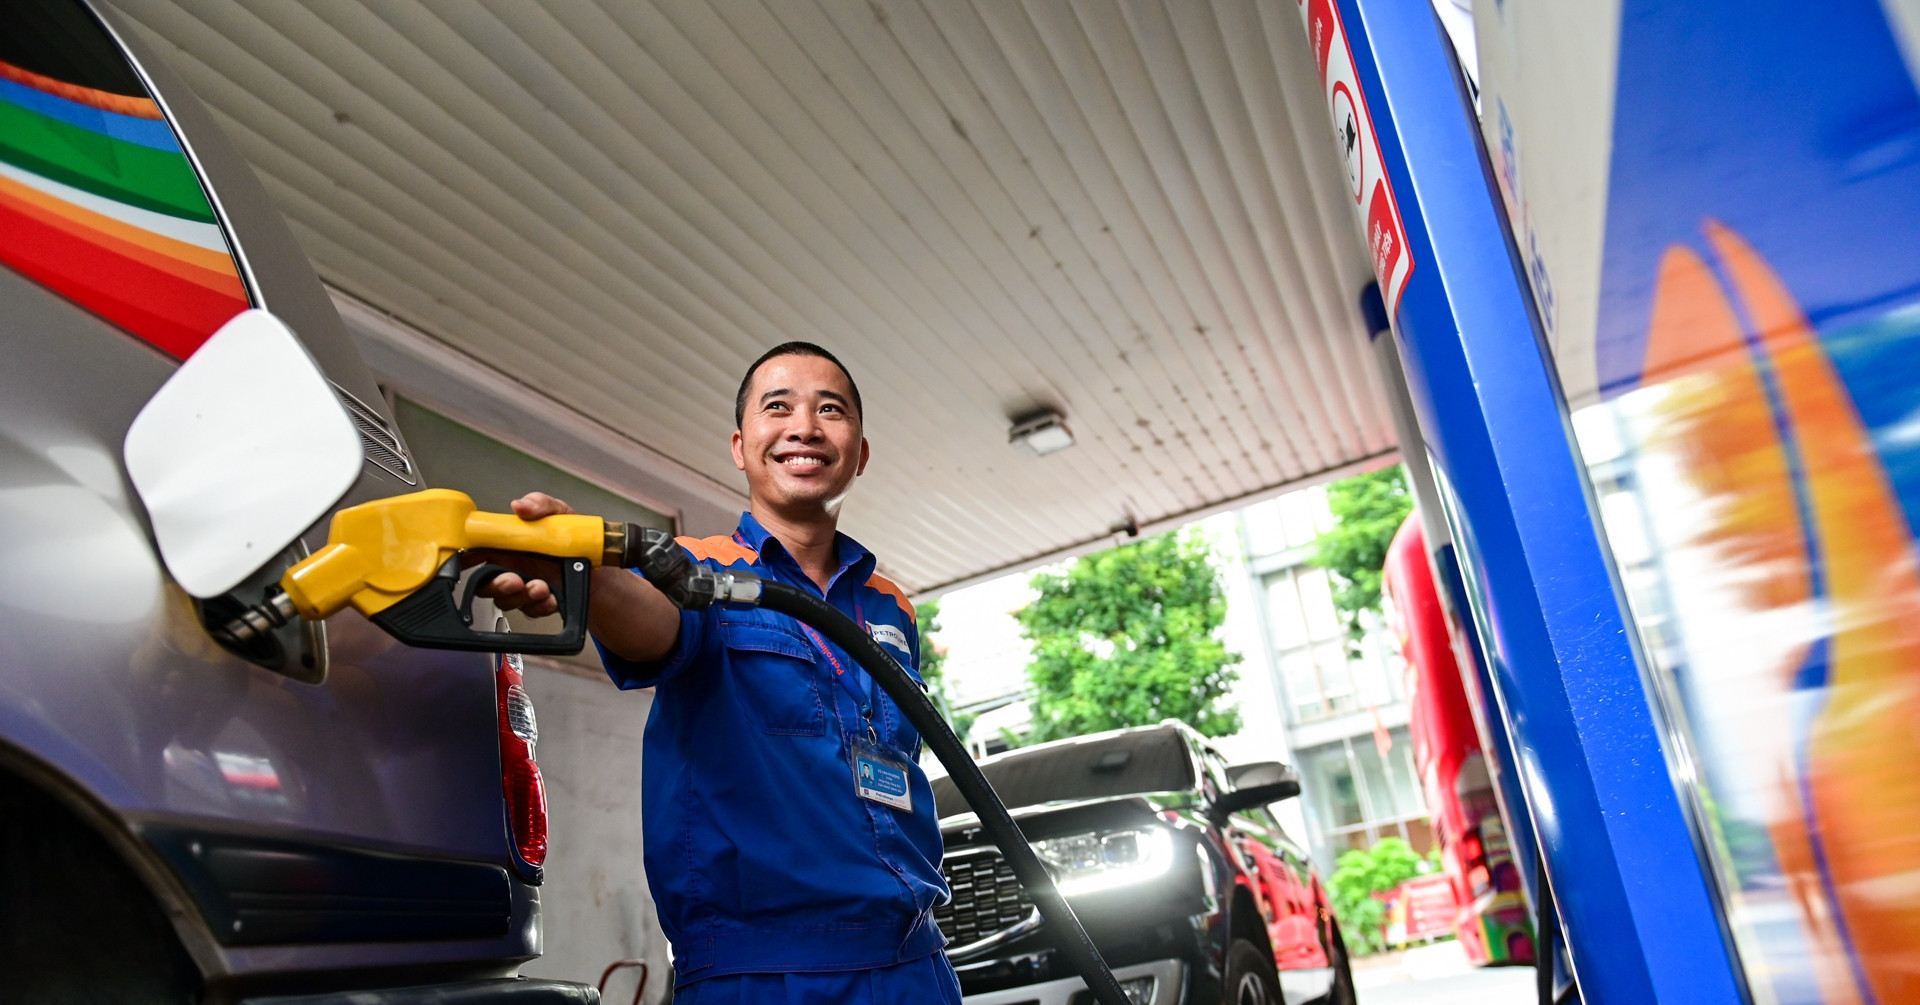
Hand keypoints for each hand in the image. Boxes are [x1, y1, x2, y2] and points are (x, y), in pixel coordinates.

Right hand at [473, 492, 574, 617]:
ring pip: (505, 600)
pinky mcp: (536, 602)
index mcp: (508, 544)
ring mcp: (522, 586)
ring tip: (542, 588)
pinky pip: (529, 610)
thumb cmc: (574, 538)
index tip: (462, 561)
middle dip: (497, 586)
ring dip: (522, 597)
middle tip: (515, 581)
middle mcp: (511, 566)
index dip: (463, 556)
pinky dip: (540, 606)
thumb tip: (520, 504)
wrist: (599, 567)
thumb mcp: (560, 513)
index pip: (476, 549)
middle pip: (484, 584)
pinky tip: (553, 598)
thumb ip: (541, 505)